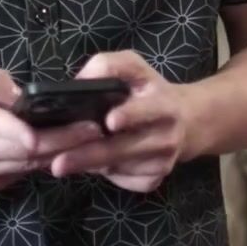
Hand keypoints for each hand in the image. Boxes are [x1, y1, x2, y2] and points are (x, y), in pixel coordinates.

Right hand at [0, 64, 102, 194]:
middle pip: (20, 150)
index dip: (28, 129)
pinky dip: (41, 163)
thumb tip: (19, 94)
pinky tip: (64, 150)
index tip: (63, 122)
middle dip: (61, 140)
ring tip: (88, 138)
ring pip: (24, 165)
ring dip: (58, 154)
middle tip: (94, 129)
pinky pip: (18, 174)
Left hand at [49, 51, 193, 192]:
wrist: (188, 121)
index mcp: (163, 103)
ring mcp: (163, 161)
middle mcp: (167, 134)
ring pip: (119, 168)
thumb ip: (108, 65)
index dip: (130, 115)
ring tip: (62, 162)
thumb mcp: (134, 67)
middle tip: (58, 163)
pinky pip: (124, 180)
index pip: (147, 110)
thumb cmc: (150, 91)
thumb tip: (78, 82)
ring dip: (89, 166)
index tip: (109, 121)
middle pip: (124, 148)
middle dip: (89, 156)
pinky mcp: (156, 179)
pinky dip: (105, 175)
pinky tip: (93, 165)